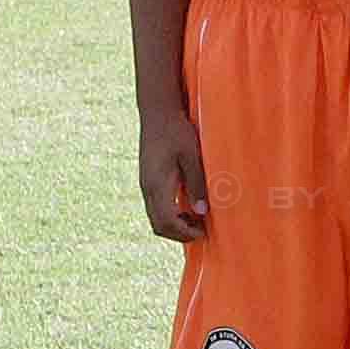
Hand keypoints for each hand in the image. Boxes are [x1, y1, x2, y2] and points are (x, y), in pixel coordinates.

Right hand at [138, 110, 207, 242]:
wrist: (158, 115)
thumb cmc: (177, 132)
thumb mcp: (192, 156)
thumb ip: (196, 183)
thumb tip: (201, 211)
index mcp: (157, 185)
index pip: (166, 222)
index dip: (184, 233)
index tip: (203, 234)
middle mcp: (147, 189)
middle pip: (158, 225)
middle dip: (179, 234)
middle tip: (203, 232)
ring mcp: (146, 185)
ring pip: (156, 217)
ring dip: (175, 225)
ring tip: (199, 221)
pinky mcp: (149, 180)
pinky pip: (156, 206)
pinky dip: (171, 214)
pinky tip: (188, 207)